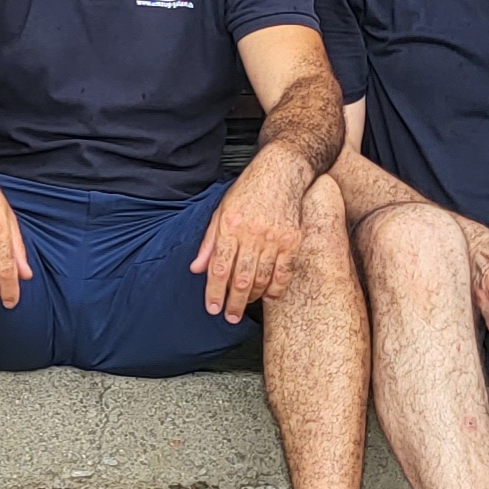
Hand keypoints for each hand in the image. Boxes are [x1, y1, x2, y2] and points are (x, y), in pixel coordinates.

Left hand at [192, 148, 310, 321]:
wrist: (281, 172)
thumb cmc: (249, 190)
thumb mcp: (221, 211)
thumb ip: (209, 242)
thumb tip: (196, 268)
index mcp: (230, 226)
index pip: (219, 267)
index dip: (214, 292)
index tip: (212, 307)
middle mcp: (252, 234)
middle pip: (241, 278)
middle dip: (233, 302)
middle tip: (229, 316)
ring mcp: (275, 239)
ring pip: (262, 279)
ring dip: (251, 298)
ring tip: (243, 307)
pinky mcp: (292, 241)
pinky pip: (284, 273)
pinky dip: (276, 289)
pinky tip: (268, 297)